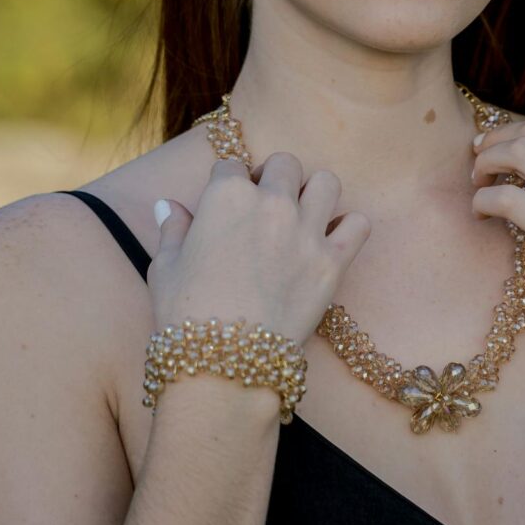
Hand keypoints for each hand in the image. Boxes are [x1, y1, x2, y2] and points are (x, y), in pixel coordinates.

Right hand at [148, 152, 371, 347]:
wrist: (226, 360)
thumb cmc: (186, 314)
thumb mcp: (166, 266)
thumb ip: (173, 228)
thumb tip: (168, 205)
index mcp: (226, 196)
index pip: (231, 167)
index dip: (227, 185)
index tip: (227, 204)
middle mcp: (272, 203)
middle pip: (284, 164)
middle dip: (274, 178)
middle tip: (266, 205)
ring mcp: (307, 231)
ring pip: (327, 183)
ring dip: (314, 194)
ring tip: (302, 216)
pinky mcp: (334, 262)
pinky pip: (359, 224)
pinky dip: (349, 228)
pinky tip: (331, 240)